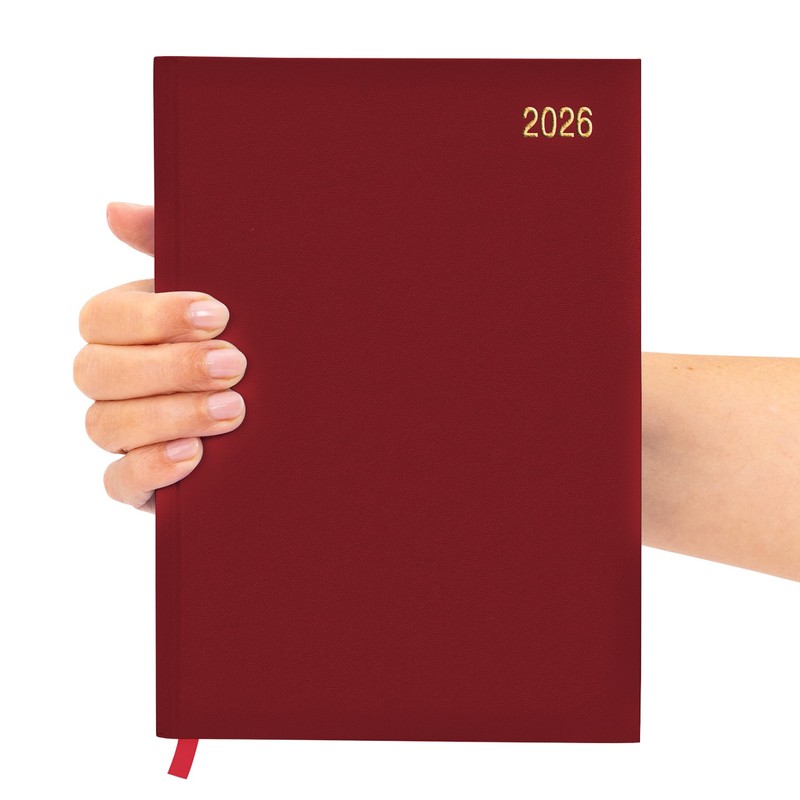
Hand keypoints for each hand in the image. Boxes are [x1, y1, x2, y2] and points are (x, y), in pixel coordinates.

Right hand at [73, 202, 246, 512]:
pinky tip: (195, 456)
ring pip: (104, 424)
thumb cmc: (253, 341)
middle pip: (96, 371)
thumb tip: (113, 209)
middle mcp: (115, 379)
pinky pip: (117, 482)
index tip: (219, 314)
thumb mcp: (230, 291)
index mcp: (129, 328)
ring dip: (169, 415)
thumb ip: (171, 246)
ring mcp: (124, 433)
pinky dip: (151, 469)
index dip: (154, 315)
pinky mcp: (141, 481)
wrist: (303, 414)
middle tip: (235, 366)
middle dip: (169, 367)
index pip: (102, 316)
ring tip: (235, 411)